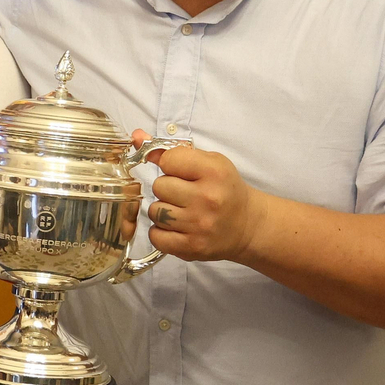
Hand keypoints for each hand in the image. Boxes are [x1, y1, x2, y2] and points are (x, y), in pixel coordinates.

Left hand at [134, 129, 259, 262]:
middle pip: (159, 186)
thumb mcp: (208, 162)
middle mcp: (207, 198)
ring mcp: (199, 225)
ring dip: (162, 211)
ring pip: (154, 211)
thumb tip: (136, 137)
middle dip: (167, 189)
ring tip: (180, 211)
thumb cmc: (225, 189)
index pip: (168, 160)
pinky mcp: (192, 247)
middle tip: (183, 194)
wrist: (248, 225)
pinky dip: (161, 232)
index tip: (183, 172)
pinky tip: (175, 227)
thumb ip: (172, 151)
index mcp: (214, 172)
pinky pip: (156, 236)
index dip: (171, 165)